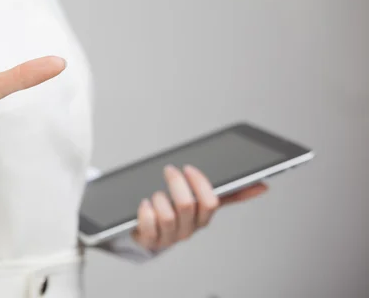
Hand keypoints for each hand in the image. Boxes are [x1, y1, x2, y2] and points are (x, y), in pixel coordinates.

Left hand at [131, 165, 267, 251]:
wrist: (150, 235)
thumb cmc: (178, 213)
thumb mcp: (203, 202)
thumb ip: (229, 194)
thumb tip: (262, 186)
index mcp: (203, 218)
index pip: (211, 202)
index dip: (199, 183)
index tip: (189, 168)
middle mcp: (189, 229)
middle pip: (187, 205)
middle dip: (176, 183)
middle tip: (169, 170)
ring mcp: (170, 236)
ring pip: (167, 215)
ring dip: (159, 198)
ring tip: (156, 194)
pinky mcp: (150, 240)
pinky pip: (147, 224)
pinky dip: (145, 211)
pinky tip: (144, 205)